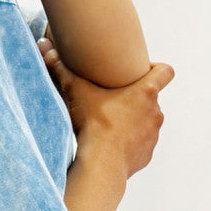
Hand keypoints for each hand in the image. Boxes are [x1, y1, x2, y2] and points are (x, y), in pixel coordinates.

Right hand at [37, 37, 175, 179]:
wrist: (101, 164)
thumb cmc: (94, 124)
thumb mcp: (76, 92)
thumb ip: (61, 68)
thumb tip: (44, 46)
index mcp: (146, 92)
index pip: (166, 71)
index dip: (157, 69)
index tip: (141, 72)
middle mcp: (156, 112)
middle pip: (151, 98)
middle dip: (136, 98)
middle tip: (114, 98)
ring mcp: (153, 135)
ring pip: (147, 122)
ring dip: (133, 120)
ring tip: (111, 122)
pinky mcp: (147, 155)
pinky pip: (141, 144)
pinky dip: (129, 142)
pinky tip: (111, 143)